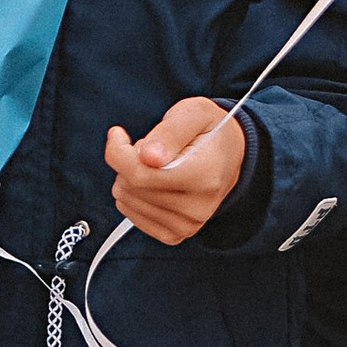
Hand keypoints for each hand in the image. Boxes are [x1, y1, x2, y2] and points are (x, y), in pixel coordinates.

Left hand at [106, 97, 246, 245]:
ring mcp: (187, 224)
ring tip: (156, 165)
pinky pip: (132, 216)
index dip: (118, 151)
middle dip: (128, 162)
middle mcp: (198, 206)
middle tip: (150, 149)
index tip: (118, 134)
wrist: (229, 155)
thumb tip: (147, 157)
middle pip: (130, 187)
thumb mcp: (193, 112)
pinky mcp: (176, 234)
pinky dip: (133, 196)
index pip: (139, 174)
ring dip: (131, 178)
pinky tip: (152, 183)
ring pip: (127, 201)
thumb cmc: (208, 131)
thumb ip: (170, 131)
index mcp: (204, 175)